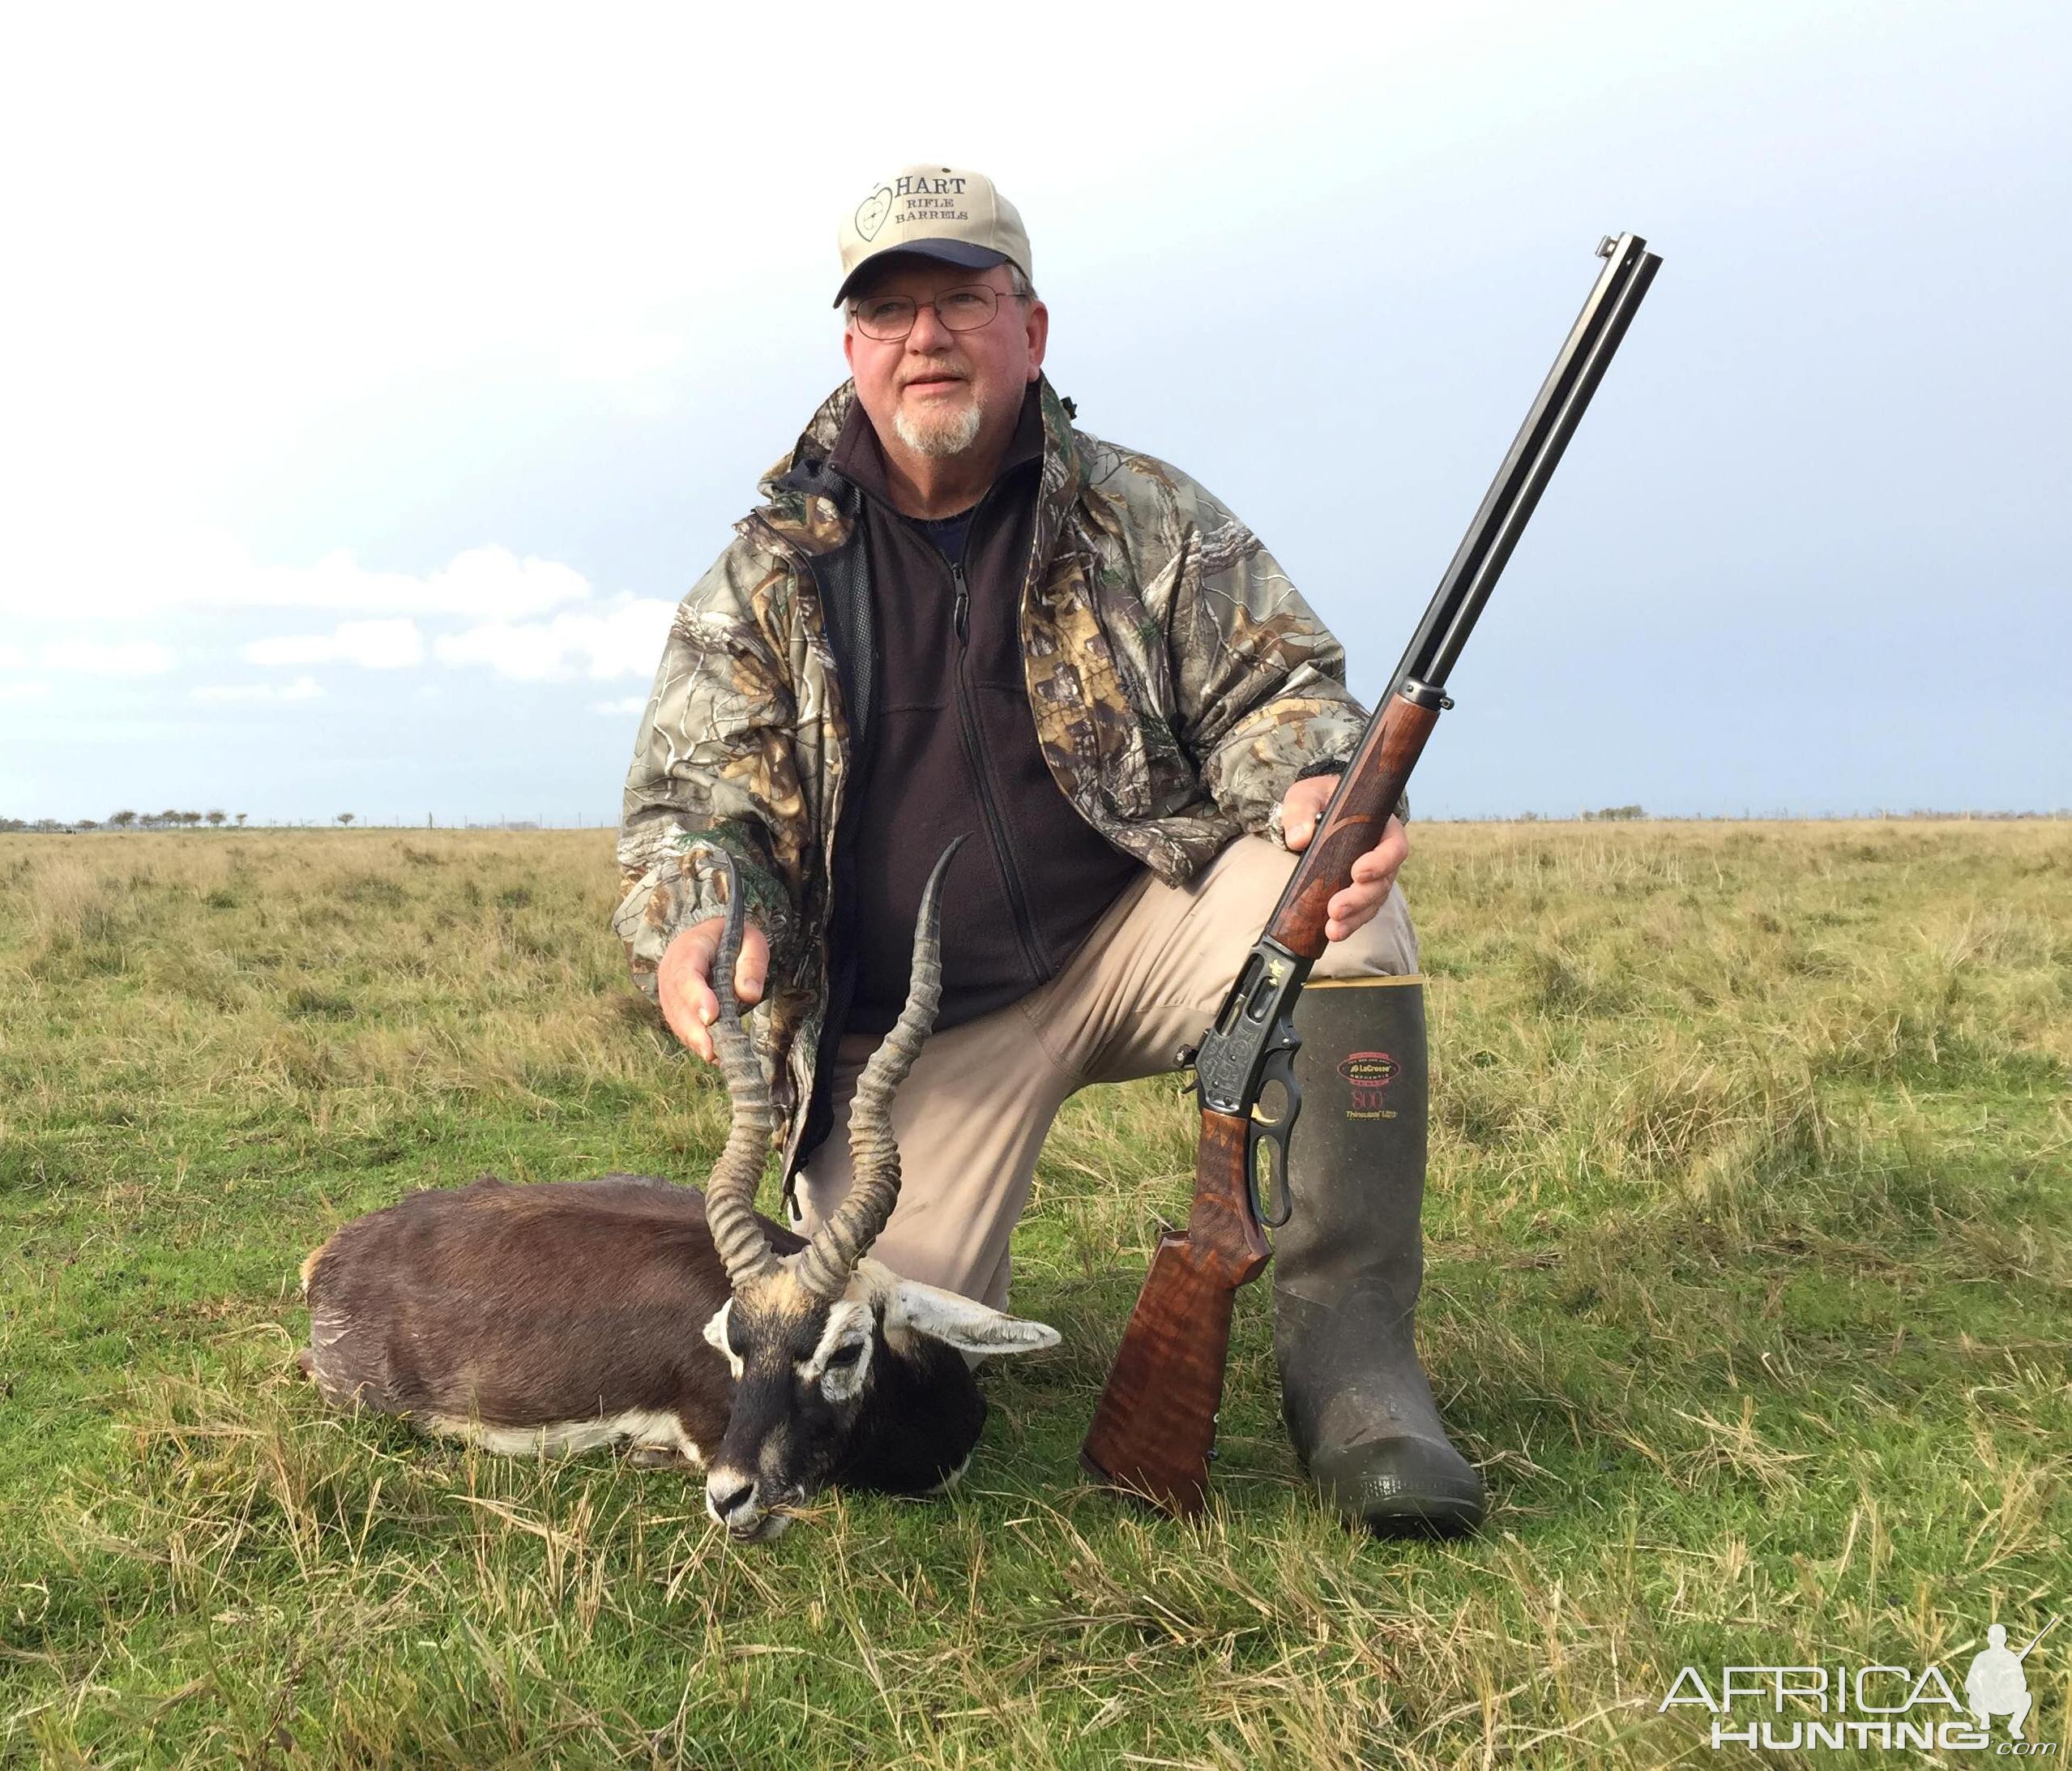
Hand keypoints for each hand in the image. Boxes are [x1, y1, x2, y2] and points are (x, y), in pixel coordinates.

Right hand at [657, 917, 770, 1062]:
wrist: (708, 938)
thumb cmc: (732, 939)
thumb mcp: (750, 939)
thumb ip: (752, 963)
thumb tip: (749, 994)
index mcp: (689, 948)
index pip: (687, 973)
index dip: (696, 996)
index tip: (711, 1016)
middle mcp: (671, 970)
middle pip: (677, 1002)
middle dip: (694, 1028)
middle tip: (711, 1050)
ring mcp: (668, 990)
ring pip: (676, 1018)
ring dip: (693, 1039)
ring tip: (714, 1056)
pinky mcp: (673, 1006)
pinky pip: (680, 1026)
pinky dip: (694, 1041)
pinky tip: (713, 1055)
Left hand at [1279, 775, 1408, 943]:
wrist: (1314, 813)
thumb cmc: (1319, 799)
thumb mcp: (1307, 796)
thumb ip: (1301, 811)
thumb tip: (1299, 839)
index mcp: (1382, 826)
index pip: (1394, 847)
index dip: (1381, 862)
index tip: (1357, 872)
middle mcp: (1383, 854)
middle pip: (1383, 882)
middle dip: (1360, 899)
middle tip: (1336, 908)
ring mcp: (1373, 876)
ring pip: (1373, 902)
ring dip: (1355, 918)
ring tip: (1333, 930)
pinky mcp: (1358, 891)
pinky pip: (1361, 912)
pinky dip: (1349, 923)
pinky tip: (1332, 932)